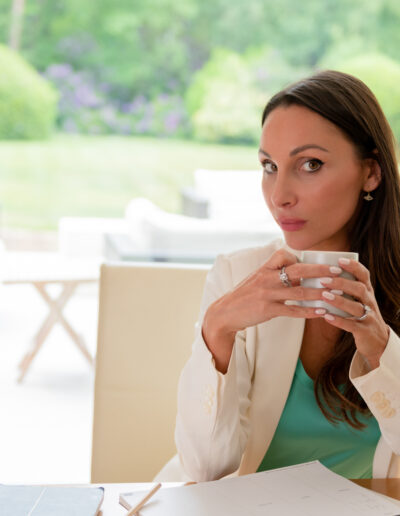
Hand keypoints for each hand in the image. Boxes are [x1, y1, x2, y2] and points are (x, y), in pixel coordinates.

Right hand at [202, 248, 342, 371]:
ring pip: (299, 291)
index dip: (300, 258)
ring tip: (336, 293)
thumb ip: (275, 275)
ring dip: (320, 292)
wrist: (225, 313)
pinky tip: (321, 312)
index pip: (284, 255)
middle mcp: (266, 278)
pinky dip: (308, 311)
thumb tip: (298, 274)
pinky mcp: (268, 310)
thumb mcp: (257, 279)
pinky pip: (292, 309)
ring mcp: (267, 294)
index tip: (315, 263)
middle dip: (320, 270)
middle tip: (337, 271)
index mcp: (264, 268)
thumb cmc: (244, 296)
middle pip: (298, 270)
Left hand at [320, 258, 388, 368]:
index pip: (364, 275)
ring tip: (324, 295)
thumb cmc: (361, 316)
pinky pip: (352, 325)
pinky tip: (326, 316)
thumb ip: (345, 289)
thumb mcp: (358, 300)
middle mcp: (369, 302)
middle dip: (341, 283)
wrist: (378, 341)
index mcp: (367, 292)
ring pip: (356, 307)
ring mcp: (369, 317)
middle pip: (359, 289)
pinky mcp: (364, 331)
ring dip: (339, 300)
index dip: (353, 266)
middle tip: (323, 280)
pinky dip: (339, 321)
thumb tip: (320, 274)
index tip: (339, 260)